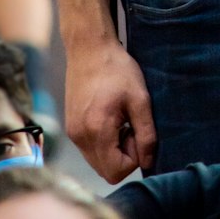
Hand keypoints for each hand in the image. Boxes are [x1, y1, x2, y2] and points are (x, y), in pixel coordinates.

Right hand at [64, 39, 156, 181]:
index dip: (133, 158)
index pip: (116, 172)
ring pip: (97, 161)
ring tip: (120, 119)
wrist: (89, 48)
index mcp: (97, 131)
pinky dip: (103, 142)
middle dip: (123, 155)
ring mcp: (72, 134)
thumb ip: (146, 134)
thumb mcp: (140, 99)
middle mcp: (80, 138)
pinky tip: (109, 117)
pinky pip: (89, 149)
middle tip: (130, 126)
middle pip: (105, 171)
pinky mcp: (71, 128)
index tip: (136, 131)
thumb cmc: (117, 69)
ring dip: (113, 149)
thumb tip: (149, 162)